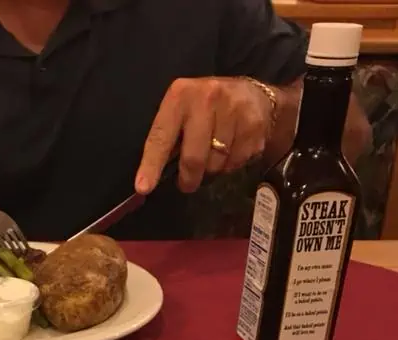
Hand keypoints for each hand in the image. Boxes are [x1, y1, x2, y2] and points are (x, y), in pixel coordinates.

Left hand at [136, 77, 274, 194]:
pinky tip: (232, 149)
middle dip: (188, 178)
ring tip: (214, 155)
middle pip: (193, 158)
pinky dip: (231, 165)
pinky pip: (236, 162)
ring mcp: (234, 109)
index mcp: (181, 95)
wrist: (252, 95)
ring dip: (212, 169)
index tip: (143, 188)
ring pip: (216, 164)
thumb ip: (167, 139)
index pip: (161, 136)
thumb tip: (147, 182)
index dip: (152, 165)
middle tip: (187, 183)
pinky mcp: (254, 123)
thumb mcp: (182, 112)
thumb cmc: (206, 109)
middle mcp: (207, 97)